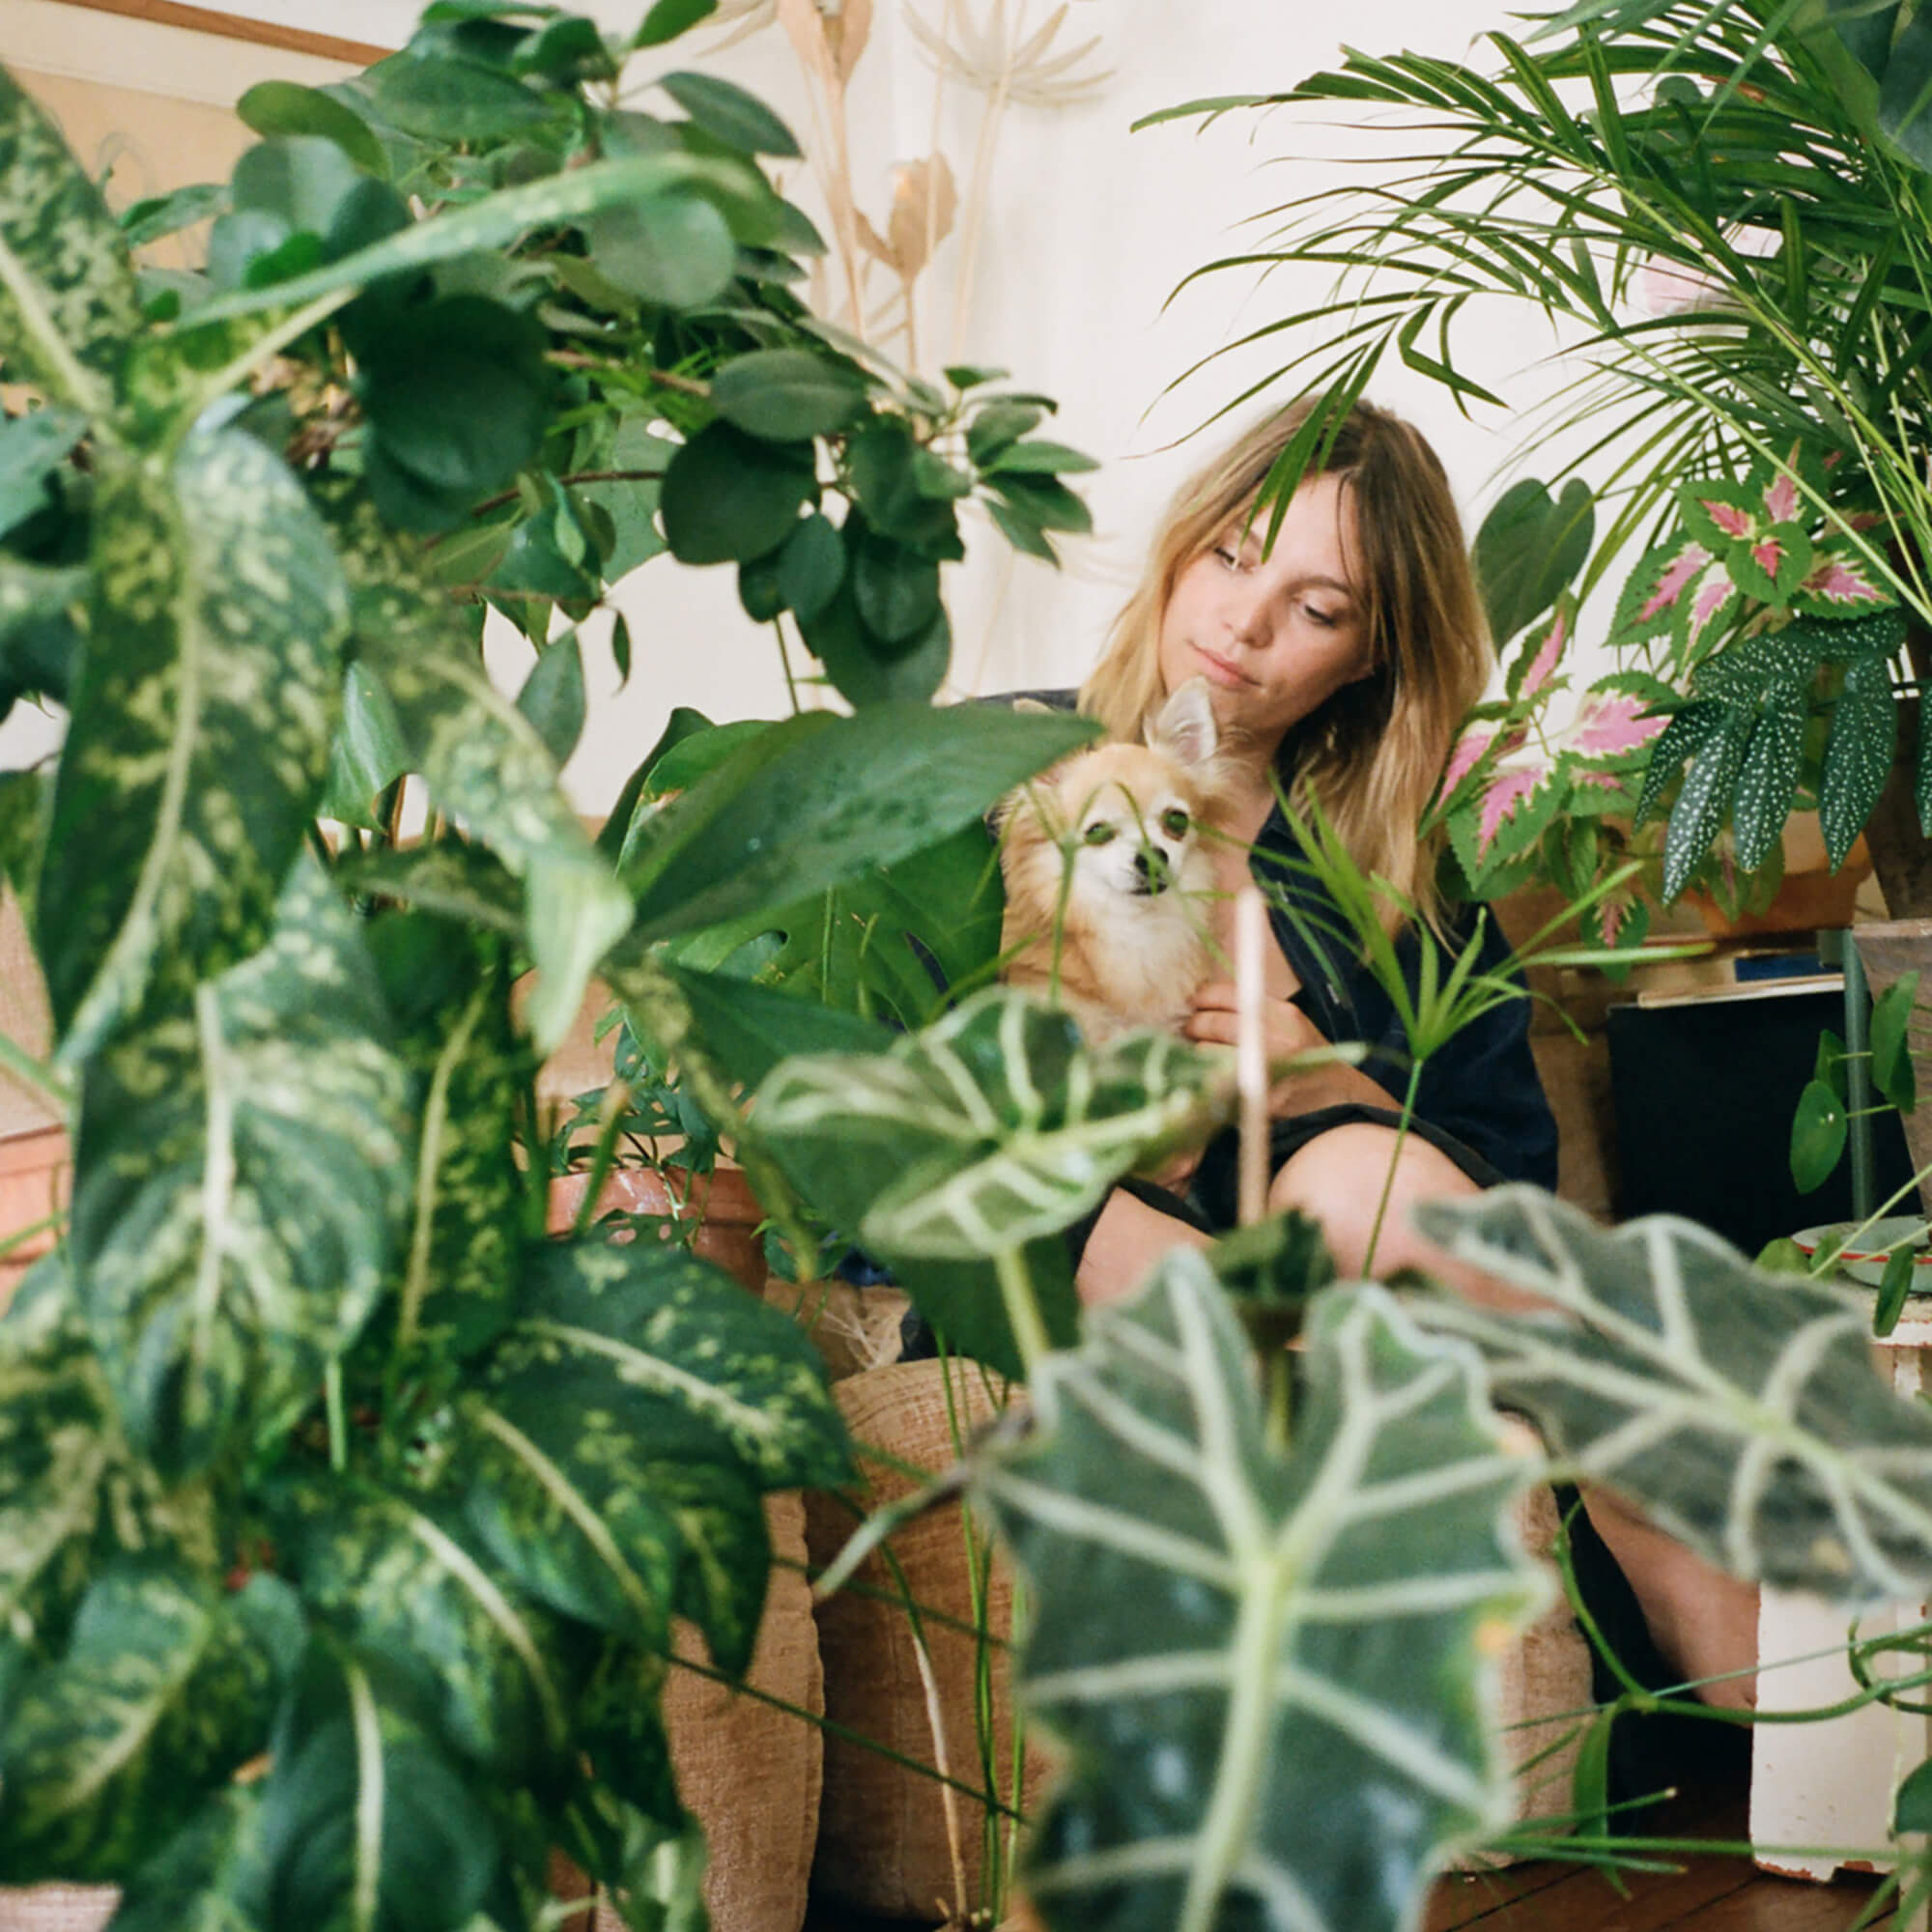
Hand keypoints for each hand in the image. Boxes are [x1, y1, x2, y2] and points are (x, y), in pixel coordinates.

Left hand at [1181, 981, 1352, 1114]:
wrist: (1339, 1100)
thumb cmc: (1308, 1058)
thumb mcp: (1292, 1025)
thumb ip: (1257, 1011)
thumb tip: (1207, 1001)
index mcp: (1284, 1015)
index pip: (1230, 994)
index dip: (1205, 997)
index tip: (1195, 1002)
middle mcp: (1275, 1039)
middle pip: (1213, 1023)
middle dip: (1194, 1025)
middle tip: (1190, 1029)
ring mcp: (1265, 1071)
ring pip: (1207, 1052)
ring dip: (1196, 1052)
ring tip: (1196, 1053)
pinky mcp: (1255, 1099)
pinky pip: (1213, 1083)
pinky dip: (1204, 1077)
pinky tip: (1205, 1076)